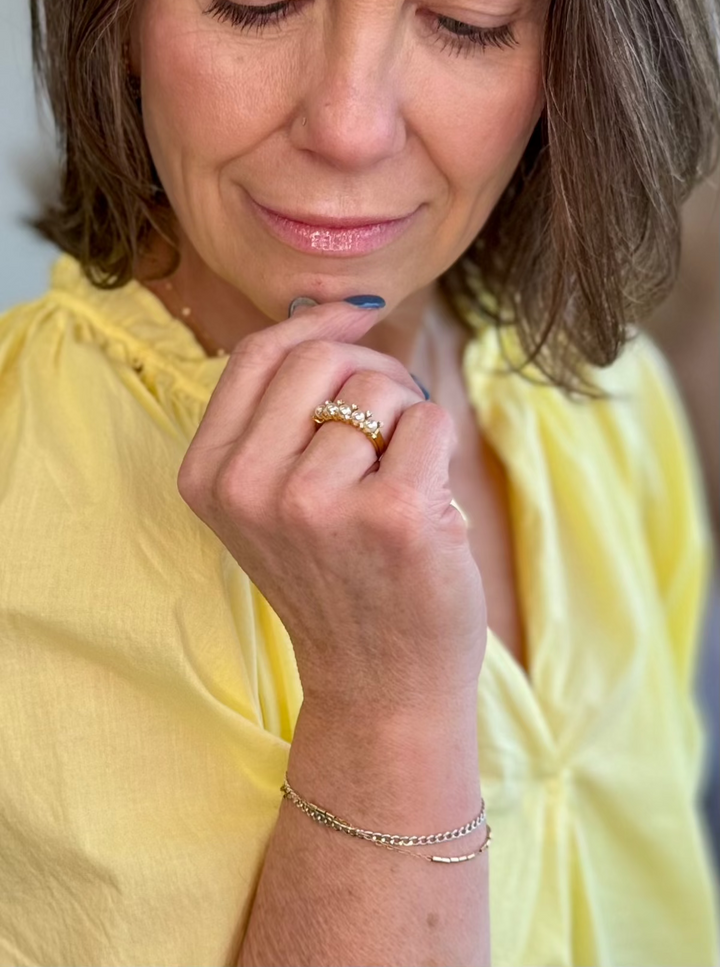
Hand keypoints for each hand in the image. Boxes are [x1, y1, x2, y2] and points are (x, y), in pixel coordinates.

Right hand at [177, 302, 486, 714]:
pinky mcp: (392, 515)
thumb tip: (336, 309)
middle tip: (385, 438)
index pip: (258, 355)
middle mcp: (250, 488)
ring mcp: (317, 503)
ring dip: (405, 423)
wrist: (381, 686)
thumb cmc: (340, 580)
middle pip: (323, 359)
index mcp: (210, 477)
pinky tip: (425, 509)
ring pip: (381, 387)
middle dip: (370, 378)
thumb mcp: (273, 500)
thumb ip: (282, 413)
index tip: (359, 319)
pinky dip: (440, 451)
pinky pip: (430, 419)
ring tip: (397, 488)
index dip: (317, 323)